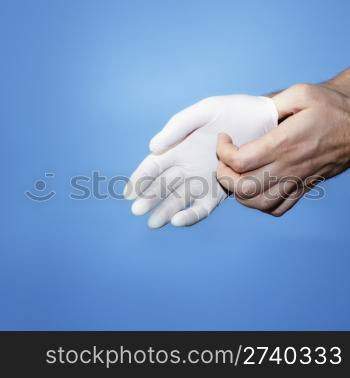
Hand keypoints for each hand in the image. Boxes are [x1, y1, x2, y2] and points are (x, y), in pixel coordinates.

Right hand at [124, 95, 276, 227]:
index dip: (139, 178)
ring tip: (153, 223)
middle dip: (148, 198)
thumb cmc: (233, 110)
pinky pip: (203, 205)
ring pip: (179, 199)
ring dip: (165, 210)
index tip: (128, 192)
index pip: (153, 166)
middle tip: (137, 211)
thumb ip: (177, 127)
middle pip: (163, 186)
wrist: (264, 120)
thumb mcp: (203, 111)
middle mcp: (187, 165)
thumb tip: (152, 148)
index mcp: (178, 148)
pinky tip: (178, 221)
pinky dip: (191, 215)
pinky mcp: (221, 188)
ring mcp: (203, 178)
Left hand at [216, 83, 349, 215]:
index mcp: (284, 143)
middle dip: (224, 176)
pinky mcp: (303, 189)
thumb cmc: (331, 109)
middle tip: (224, 162)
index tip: (224, 139)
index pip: (240, 160)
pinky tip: (256, 189)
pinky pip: (276, 208)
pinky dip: (259, 204)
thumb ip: (272, 103)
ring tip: (235, 177)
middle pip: (243, 188)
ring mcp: (295, 181)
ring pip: (258, 204)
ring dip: (238, 193)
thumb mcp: (302, 93)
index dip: (223, 152)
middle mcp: (287, 167)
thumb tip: (249, 113)